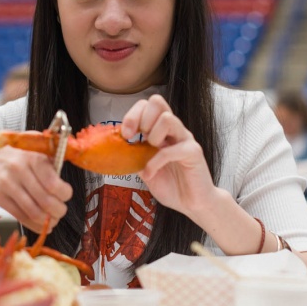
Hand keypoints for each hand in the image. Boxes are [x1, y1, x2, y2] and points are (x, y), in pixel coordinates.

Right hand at [0, 138, 72, 232]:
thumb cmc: (16, 151)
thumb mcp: (35, 145)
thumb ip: (53, 156)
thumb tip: (70, 167)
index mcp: (32, 158)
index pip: (53, 184)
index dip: (65, 194)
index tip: (66, 195)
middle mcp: (18, 171)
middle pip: (45, 202)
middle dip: (59, 211)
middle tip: (61, 210)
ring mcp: (6, 186)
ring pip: (33, 212)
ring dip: (48, 221)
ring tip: (53, 219)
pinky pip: (20, 217)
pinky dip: (34, 225)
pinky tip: (41, 224)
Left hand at [120, 94, 217, 220]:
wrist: (191, 203)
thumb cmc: (172, 185)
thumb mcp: (144, 169)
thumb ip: (133, 157)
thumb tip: (113, 150)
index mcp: (162, 130)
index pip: (147, 105)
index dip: (133, 115)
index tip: (126, 135)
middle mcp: (174, 130)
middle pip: (157, 102)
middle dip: (141, 118)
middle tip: (138, 139)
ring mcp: (185, 139)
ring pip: (167, 118)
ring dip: (152, 135)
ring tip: (150, 153)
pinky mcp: (193, 152)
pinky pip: (172, 149)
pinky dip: (155, 162)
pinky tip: (150, 174)